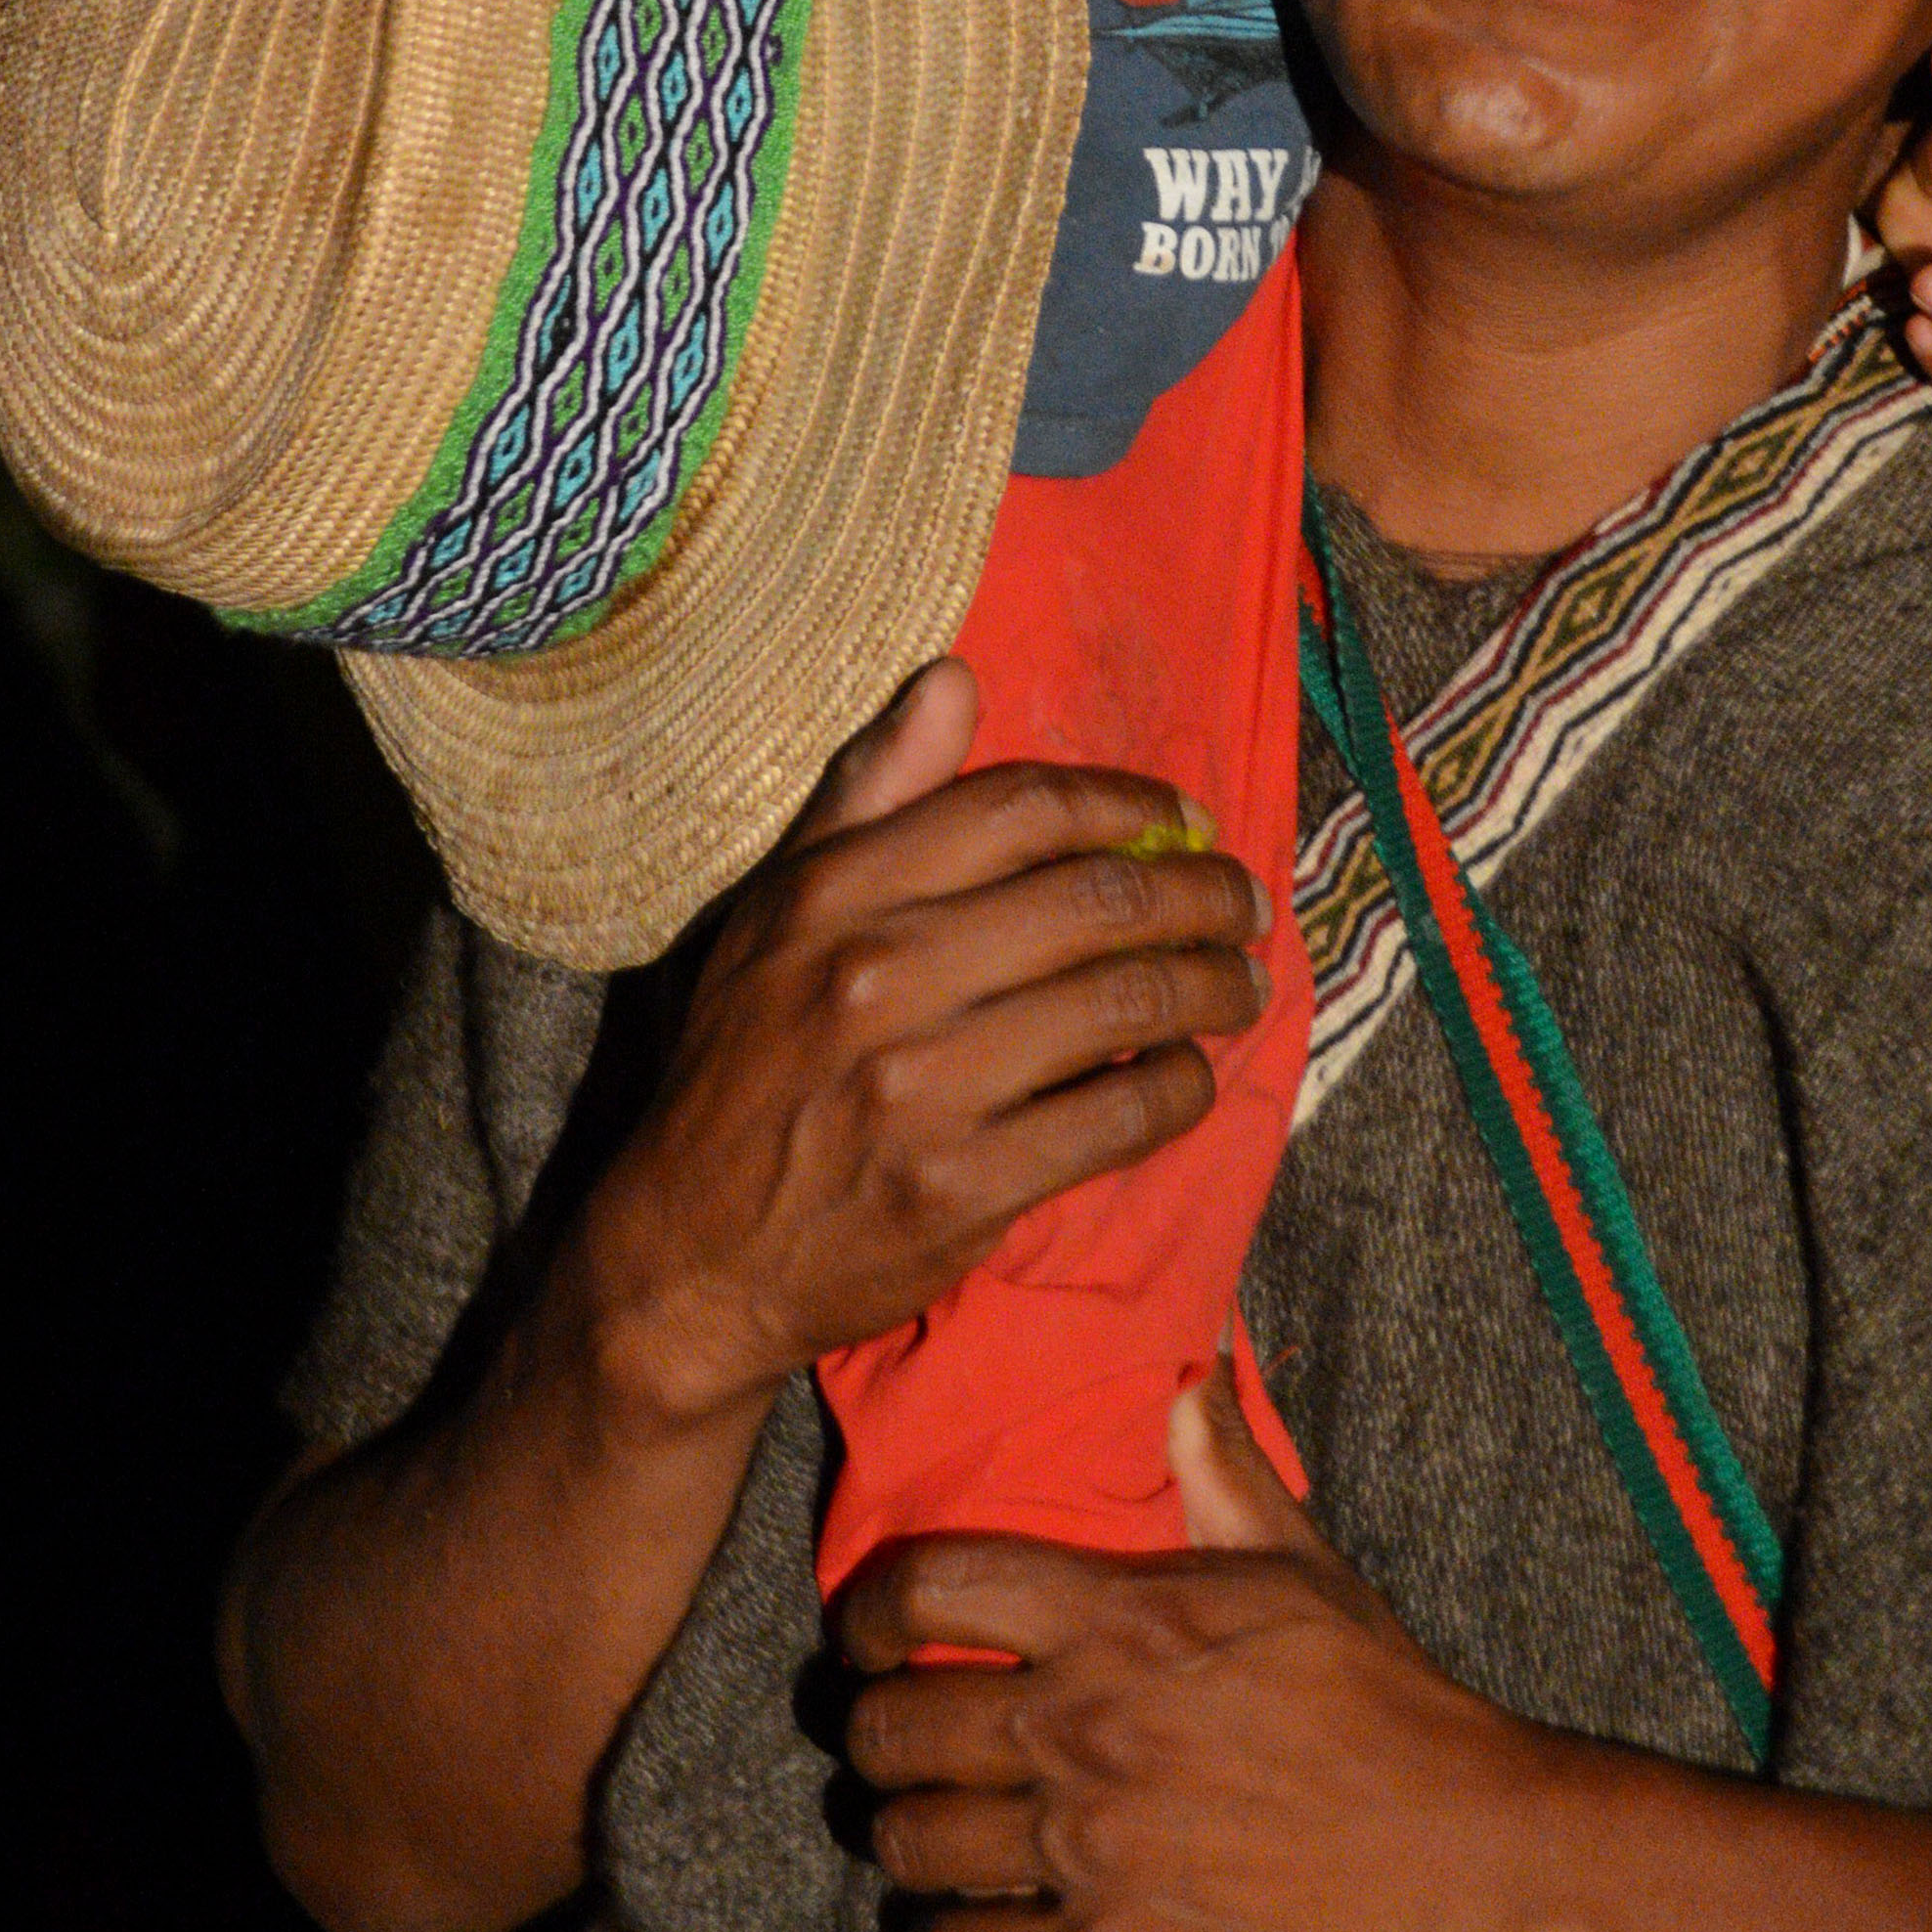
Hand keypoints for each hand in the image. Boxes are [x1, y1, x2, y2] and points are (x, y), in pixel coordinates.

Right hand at [570, 668, 1272, 1432]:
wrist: (686, 1255)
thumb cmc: (744, 1065)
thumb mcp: (775, 913)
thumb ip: (871, 794)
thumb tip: (956, 676)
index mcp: (835, 892)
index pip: (1023, 807)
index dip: (1130, 800)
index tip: (1187, 816)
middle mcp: (878, 976)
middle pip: (1097, 898)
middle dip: (1202, 892)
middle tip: (1245, 903)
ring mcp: (922, 1087)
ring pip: (1126, 1003)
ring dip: (1214, 986)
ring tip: (1242, 982)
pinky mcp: (962, 1190)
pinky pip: (1118, 1118)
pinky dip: (1182, 1089)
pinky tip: (1192, 1074)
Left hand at [835, 1357, 1552, 1931]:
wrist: (1453, 1853)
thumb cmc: (1379, 1698)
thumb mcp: (1299, 1565)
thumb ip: (1219, 1470)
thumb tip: (1190, 1372)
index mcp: (1117, 1619)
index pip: (927, 1589)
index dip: (866, 1609)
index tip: (859, 1631)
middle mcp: (1081, 1728)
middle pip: (895, 1725)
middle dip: (867, 1727)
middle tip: (879, 1730)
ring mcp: (1088, 1848)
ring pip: (910, 1841)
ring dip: (895, 1831)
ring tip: (910, 1822)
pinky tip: (952, 1918)